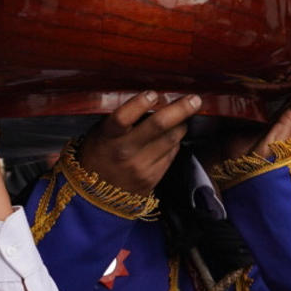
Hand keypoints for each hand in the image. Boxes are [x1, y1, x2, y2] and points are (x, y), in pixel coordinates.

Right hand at [75, 91, 205, 195]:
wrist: (95, 197)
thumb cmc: (97, 157)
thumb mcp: (99, 134)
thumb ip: (120, 118)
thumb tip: (149, 100)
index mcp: (107, 137)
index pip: (123, 117)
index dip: (140, 103)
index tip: (153, 94)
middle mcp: (125, 152)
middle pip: (158, 126)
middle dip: (180, 109)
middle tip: (194, 100)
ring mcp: (141, 166)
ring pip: (171, 139)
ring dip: (180, 125)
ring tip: (183, 116)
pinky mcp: (152, 177)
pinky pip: (171, 153)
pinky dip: (174, 142)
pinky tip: (170, 138)